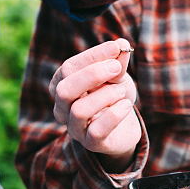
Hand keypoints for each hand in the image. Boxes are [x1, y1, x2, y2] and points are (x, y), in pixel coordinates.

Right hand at [50, 39, 139, 169]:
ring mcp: (75, 128)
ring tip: (121, 91)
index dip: (93, 55)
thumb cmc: (114, 96)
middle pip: (64, 90)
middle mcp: (62, 108)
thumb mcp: (117, 75)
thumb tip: (122, 44)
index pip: (68, 67)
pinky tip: (127, 106)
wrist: (124, 126)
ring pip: (79, 111)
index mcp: (62, 85)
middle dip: (92, 75)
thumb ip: (117, 61)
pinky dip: (115, 115)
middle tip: (116, 68)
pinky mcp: (91, 144)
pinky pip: (96, 131)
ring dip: (106, 96)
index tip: (116, 47)